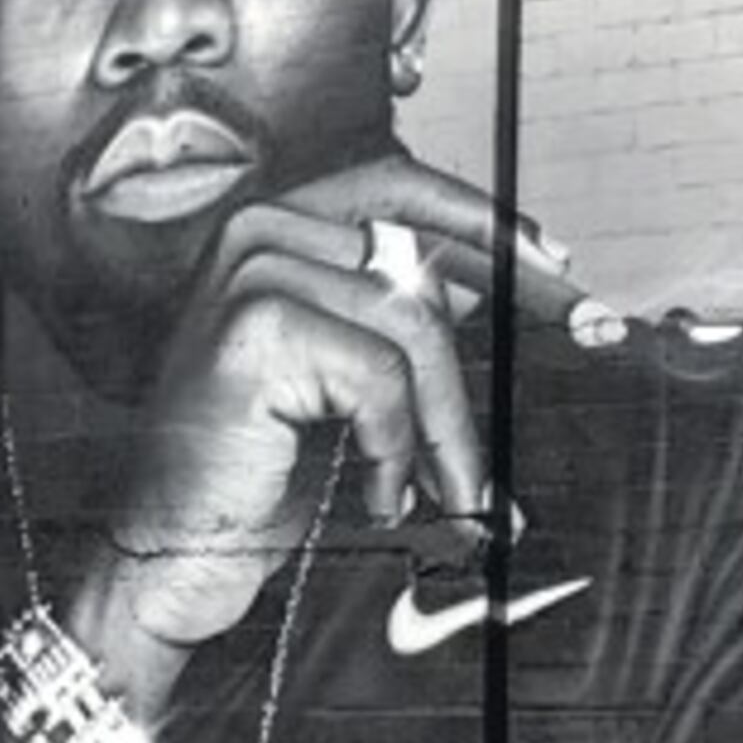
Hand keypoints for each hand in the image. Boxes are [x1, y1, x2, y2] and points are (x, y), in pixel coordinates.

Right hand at [72, 157, 598, 689]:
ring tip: (446, 488)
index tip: (558, 264)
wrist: (172, 555)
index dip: (488, 223)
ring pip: (413, 328)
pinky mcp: (253, 329)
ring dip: (446, 425)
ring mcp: (250, 272)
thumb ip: (398, 315)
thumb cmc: (253, 473)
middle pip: (421, 265)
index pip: (402, 188)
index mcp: (276, 225)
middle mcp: (257, 230)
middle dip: (501, 324)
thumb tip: (494, 276)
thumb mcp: (343, 379)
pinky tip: (376, 493)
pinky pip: (380, 377)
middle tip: (570, 354)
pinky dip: (397, 448)